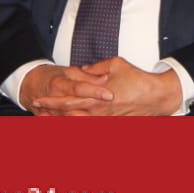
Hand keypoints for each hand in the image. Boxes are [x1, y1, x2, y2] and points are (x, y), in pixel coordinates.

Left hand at [35, 57, 182, 115]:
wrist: (156, 96)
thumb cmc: (137, 78)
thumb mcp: (115, 64)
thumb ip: (95, 68)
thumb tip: (80, 71)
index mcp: (96, 96)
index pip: (68, 100)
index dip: (51, 101)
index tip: (37, 99)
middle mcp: (97, 112)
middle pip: (67, 116)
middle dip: (51, 113)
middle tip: (37, 110)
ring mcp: (104, 121)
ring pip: (77, 125)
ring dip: (61, 122)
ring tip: (47, 119)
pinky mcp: (111, 125)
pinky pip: (90, 128)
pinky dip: (78, 126)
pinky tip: (70, 124)